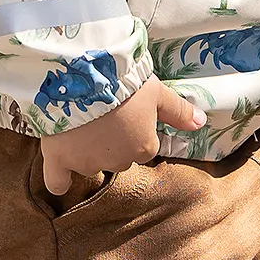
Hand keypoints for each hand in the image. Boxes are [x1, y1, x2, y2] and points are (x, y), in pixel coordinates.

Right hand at [40, 77, 204, 194]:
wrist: (82, 76)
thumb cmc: (124, 82)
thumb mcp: (157, 92)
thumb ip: (179, 111)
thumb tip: (201, 123)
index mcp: (144, 148)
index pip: (143, 146)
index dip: (134, 130)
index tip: (125, 113)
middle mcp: (118, 161)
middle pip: (117, 157)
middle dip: (112, 141)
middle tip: (102, 115)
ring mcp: (87, 163)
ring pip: (90, 164)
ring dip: (87, 151)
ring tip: (79, 124)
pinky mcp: (59, 161)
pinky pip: (57, 182)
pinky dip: (59, 181)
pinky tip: (61, 177)